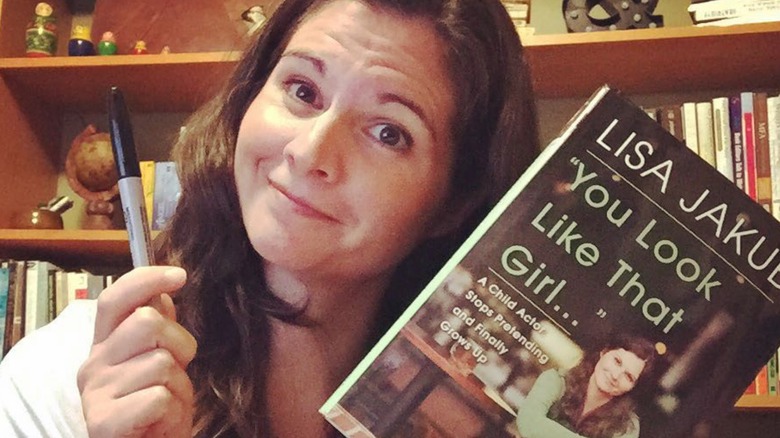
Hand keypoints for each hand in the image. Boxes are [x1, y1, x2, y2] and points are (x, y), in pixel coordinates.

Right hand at [77, 266, 196, 437]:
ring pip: (161, 362)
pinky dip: (173, 412)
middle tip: (177, 371)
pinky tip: (161, 422)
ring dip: (180, 386)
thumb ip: (159, 331)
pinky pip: (159, 397)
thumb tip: (162, 295)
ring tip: (168, 404)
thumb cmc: (156, 411)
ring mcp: (95, 393)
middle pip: (147, 322)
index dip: (146, 280)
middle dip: (180, 343)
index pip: (114, 299)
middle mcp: (92, 365)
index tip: (179, 275)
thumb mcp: (162, 364)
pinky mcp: (104, 422)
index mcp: (104, 346)